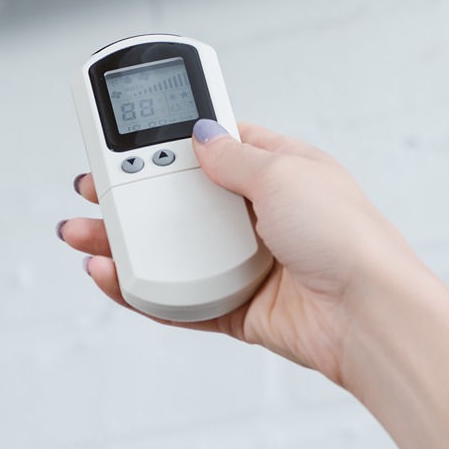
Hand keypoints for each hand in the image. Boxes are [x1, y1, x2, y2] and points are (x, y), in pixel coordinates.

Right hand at [58, 121, 424, 385]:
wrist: (368, 314)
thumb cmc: (346, 237)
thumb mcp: (284, 173)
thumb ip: (233, 156)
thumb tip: (200, 134)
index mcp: (281, 171)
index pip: (215, 146)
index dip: (170, 140)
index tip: (127, 137)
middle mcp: (263, 216)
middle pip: (181, 201)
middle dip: (130, 195)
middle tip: (88, 188)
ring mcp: (249, 263)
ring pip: (173, 250)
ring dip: (125, 242)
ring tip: (81, 233)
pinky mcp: (239, 308)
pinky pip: (179, 299)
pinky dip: (142, 289)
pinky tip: (110, 274)